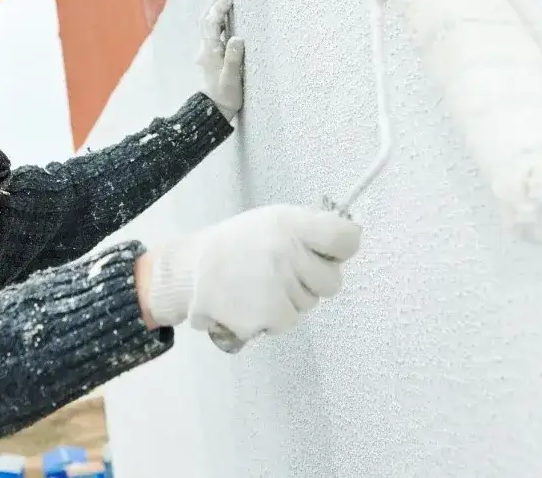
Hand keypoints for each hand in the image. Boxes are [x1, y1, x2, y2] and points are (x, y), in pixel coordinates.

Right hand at [142, 205, 361, 341]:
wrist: (191, 271)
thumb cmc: (235, 244)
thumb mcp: (271, 220)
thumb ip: (308, 230)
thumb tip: (349, 239)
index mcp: (291, 224)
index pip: (346, 238)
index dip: (343, 248)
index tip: (331, 252)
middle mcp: (288, 253)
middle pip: (332, 281)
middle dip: (314, 280)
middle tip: (286, 272)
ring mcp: (280, 286)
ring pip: (309, 304)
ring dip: (291, 299)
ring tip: (260, 285)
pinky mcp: (270, 315)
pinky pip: (289, 321)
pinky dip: (274, 317)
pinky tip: (253, 302)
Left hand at [196, 0, 243, 121]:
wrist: (213, 111)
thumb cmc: (225, 96)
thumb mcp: (232, 78)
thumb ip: (234, 58)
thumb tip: (237, 38)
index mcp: (209, 52)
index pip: (211, 24)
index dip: (219, 9)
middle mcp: (204, 50)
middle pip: (204, 21)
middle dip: (213, 6)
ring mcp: (205, 54)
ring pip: (207, 27)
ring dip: (214, 14)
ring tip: (226, 4)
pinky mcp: (209, 58)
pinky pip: (211, 35)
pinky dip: (217, 24)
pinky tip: (226, 23)